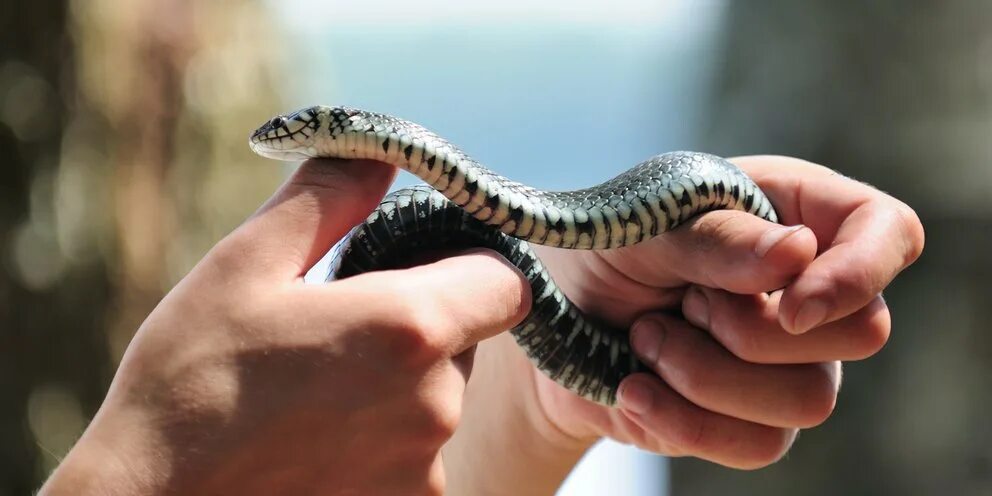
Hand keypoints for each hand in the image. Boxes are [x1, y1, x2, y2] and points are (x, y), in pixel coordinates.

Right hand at [41, 160, 530, 494]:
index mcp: (407, 329)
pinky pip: (417, 456)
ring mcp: (423, 468)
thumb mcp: (246, 266)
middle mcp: (436, 404)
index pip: (505, 284)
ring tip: (315, 392)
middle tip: (338, 333)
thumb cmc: (190, 384)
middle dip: (420, 328)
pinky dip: (383, 441)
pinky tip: (316, 439)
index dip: (472, 269)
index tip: (420, 269)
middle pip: (468, 341)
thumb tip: (380, 153)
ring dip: (399, 387)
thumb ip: (328, 200)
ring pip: (440, 401)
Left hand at [446, 155, 923, 489]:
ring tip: (644, 341)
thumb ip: (714, 237)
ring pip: (810, 399)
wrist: (553, 325)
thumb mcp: (641, 226)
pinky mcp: (756, 419)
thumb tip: (799, 253)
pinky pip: (761, 444)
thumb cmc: (601, 251)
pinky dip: (686, 421)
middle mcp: (807, 288)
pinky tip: (635, 390)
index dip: (860, 271)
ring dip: (707, 375)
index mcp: (793, 213)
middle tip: (679, 304)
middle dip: (752, 329)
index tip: (791, 301)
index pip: (888, 232)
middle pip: (863, 331)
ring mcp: (791, 361)